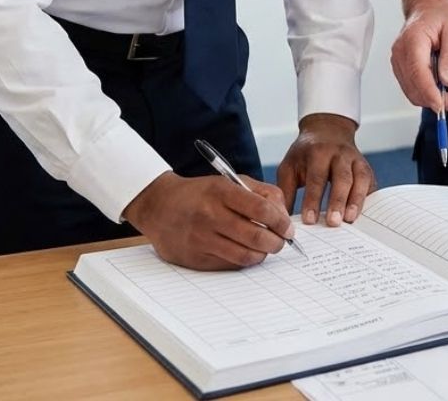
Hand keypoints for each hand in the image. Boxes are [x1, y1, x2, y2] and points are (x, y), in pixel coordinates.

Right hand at [124, 170, 293, 269]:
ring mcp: (202, 239)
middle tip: (282, 241)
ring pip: (244, 256)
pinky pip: (229, 265)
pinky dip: (244, 261)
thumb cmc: (201, 193)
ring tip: (266, 248)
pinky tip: (247, 253)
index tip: (289, 228)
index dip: (280, 221)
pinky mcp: (196, 258)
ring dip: (262, 255)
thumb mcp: (229, 181)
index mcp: (221, 192)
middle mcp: (211, 215)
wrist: (159, 206)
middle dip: (277, 242)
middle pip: (255, 236)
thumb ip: (259, 192)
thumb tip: (282, 215)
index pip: (260, 209)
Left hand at [277, 113, 375, 226]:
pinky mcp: (366, 167)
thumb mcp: (290, 166)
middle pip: (341, 177)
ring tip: (350, 220)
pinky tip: (363, 214)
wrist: (327, 130)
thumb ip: (286, 191)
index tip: (309, 220)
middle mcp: (339, 154)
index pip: (316, 177)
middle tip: (333, 223)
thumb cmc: (305, 154)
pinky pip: (370, 183)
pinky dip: (368, 198)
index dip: (313, 199)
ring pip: (360, 179)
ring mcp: (355, 159)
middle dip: (338, 201)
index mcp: (317, 152)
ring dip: (356, 200)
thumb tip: (283, 220)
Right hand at [390, 0, 447, 113]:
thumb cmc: (440, 17)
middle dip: (437, 101)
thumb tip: (447, 80)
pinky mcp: (401, 69)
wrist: (427, 9)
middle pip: (414, 88)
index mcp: (413, 41)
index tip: (443, 106)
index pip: (418, 73)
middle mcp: (400, 53)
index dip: (430, 93)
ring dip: (433, 100)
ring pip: (412, 92)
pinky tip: (444, 91)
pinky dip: (428, 95)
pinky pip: (412, 88)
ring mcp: (398, 62)